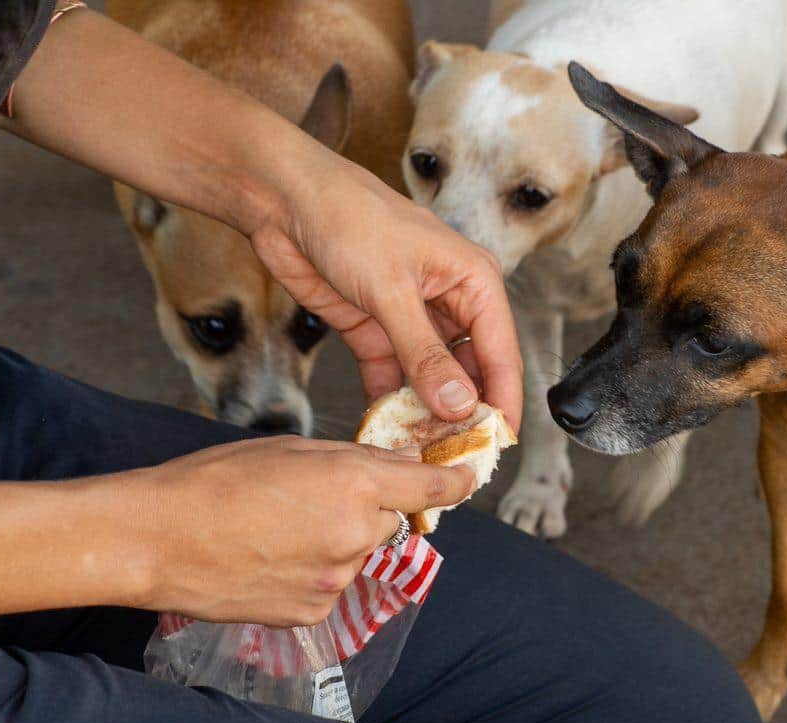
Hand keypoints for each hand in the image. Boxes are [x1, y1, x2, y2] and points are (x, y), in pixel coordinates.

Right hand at [123, 436, 474, 626]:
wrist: (157, 541)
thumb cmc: (214, 481)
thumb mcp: (289, 449)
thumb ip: (351, 460)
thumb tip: (397, 469)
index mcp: (353, 484)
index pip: (430, 487)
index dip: (454, 481)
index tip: (466, 478)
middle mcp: (355, 536)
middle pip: (388, 520)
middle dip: (367, 509)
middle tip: (314, 499)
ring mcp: (335, 581)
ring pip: (356, 555)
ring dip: (336, 542)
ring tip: (277, 530)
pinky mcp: (312, 613)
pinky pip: (329, 587)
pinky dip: (311, 573)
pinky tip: (269, 559)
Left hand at [250, 155, 522, 431]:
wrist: (284, 201)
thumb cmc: (349, 219)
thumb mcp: (392, 290)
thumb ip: (425, 354)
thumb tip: (459, 405)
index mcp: (473, 282)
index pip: (501, 354)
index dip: (502, 402)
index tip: (496, 446)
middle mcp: (450, 302)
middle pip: (469, 372)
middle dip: (462, 414)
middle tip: (452, 458)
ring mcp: (412, 319)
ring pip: (431, 380)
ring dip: (425, 414)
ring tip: (418, 451)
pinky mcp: (376, 330)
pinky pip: (392, 377)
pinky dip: (389, 403)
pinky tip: (384, 431)